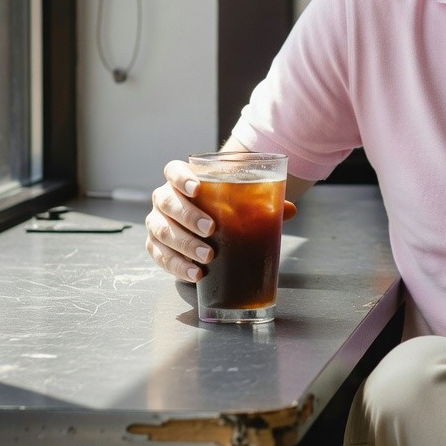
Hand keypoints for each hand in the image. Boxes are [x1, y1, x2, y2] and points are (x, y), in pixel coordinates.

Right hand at [145, 158, 296, 282]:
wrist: (205, 229)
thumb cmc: (223, 209)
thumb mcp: (239, 203)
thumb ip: (262, 203)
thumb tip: (290, 210)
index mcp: (182, 180)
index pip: (173, 171)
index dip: (181, 178)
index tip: (197, 189)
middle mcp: (164, 199)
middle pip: (167, 202)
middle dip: (188, 216)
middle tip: (211, 229)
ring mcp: (157, 223)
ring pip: (161, 231)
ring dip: (184, 244)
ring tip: (208, 257)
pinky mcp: (156, 247)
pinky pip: (161, 257)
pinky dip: (178, 266)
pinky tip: (196, 273)